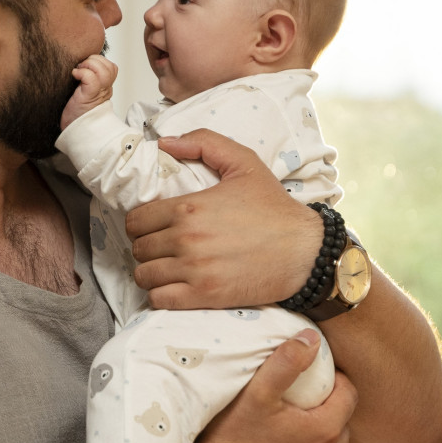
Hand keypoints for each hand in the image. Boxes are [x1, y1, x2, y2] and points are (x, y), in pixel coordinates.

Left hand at [61, 55, 117, 129]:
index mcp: (105, 88)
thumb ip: (87, 80)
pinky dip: (83, 72)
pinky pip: (92, 78)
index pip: (111, 67)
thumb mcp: (85, 93)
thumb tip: (80, 65)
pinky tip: (75, 75)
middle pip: (110, 66)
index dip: (99, 61)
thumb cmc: (76, 113)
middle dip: (94, 60)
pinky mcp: (89, 96)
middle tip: (81, 67)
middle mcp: (105, 89)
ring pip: (103, 69)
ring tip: (79, 71)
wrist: (76, 131)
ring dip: (89, 65)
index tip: (85, 66)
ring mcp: (98, 93)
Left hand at [124, 129, 318, 309]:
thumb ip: (204, 143)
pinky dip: (160, 294)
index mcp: (189, 208)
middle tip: (163, 247)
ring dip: (151, 272)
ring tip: (167, 267)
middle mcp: (187, 240)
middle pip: (138, 248)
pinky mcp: (205, 296)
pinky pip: (159, 299)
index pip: (136, 220)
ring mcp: (195, 271)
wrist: (305, 250)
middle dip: (147, 247)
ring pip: (144, 275)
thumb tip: (165, 143)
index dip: (141, 223)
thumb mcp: (244, 162)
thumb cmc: (275, 208)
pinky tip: (174, 287)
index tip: (154, 226)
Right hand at [186, 330, 355, 442]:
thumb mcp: (258, 392)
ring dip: (316, 434)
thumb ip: (287, 361)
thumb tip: (312, 338)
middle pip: (341, 422)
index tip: (312, 374)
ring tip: (287, 422)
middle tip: (298, 396)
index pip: (349, 394)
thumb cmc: (233, 439)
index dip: (334, 379)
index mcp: (325, 431)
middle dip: (327, 406)